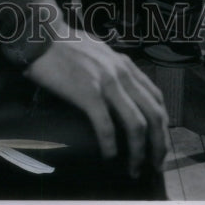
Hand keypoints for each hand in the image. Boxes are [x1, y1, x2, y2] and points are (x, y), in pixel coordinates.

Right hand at [24, 29, 169, 172]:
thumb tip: (120, 89)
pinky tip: (109, 156)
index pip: (156, 98)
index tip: (158, 143)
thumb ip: (113, 68)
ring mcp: (106, 82)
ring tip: (134, 169)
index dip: (162, 125)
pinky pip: (106, 126)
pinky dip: (111, 146)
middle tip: (155, 165)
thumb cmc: (65, 44)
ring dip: (139, 152)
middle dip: (158, 144)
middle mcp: (122, 73)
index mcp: (125, 64)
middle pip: (154, 115)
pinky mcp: (88, 92)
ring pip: (136, 124)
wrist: (41, 35)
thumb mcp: (99, 51)